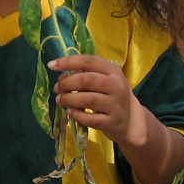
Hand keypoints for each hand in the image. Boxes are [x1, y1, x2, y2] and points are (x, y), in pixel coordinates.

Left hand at [48, 54, 183, 183]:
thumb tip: (61, 77)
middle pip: (86, 80)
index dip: (68, 62)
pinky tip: (70, 112)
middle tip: (57, 88)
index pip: (89, 61)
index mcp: (113, 71)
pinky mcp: (112, 122)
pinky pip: (90, 118)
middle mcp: (116, 86)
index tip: (51, 65)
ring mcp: (115, 105)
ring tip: (60, 100)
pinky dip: (76, 115)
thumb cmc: (113, 97)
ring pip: (87, 99)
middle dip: (66, 83)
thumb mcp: (104, 81)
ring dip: (68, 99)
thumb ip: (85, 76)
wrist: (132, 120)